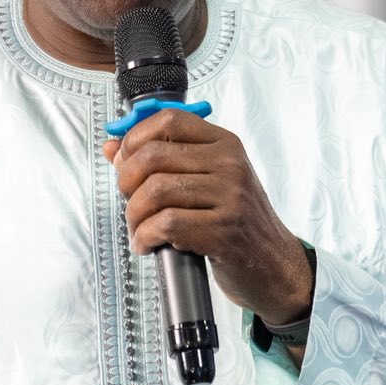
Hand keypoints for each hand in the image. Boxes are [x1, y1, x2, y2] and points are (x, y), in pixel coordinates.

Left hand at [102, 111, 314, 326]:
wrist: (274, 265)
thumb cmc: (235, 222)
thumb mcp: (207, 181)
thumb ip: (163, 160)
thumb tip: (111, 147)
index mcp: (225, 144)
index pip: (169, 120)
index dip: (135, 139)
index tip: (125, 162)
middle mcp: (230, 164)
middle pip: (153, 156)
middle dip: (127, 183)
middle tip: (130, 203)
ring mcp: (230, 196)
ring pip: (155, 192)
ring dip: (135, 216)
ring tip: (140, 230)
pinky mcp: (224, 231)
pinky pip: (165, 225)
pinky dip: (145, 237)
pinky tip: (148, 245)